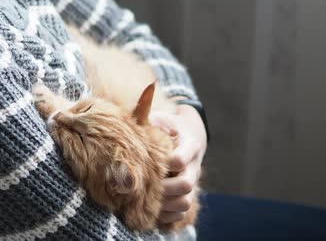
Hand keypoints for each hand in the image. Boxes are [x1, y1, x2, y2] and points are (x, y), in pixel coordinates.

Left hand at [149, 103, 206, 224]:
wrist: (188, 136)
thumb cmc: (167, 126)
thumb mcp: (160, 118)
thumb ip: (146, 115)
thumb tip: (131, 108)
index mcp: (189, 145)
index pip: (181, 159)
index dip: (166, 163)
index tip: (152, 161)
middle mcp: (194, 166)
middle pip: (186, 184)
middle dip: (164, 189)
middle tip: (144, 187)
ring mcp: (191, 183)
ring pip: (185, 203)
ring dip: (165, 206)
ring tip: (145, 202)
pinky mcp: (187, 196)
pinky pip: (181, 215)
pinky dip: (167, 217)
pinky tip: (150, 211)